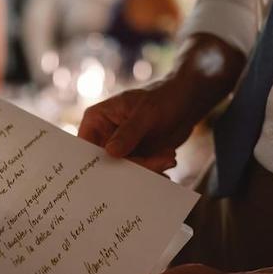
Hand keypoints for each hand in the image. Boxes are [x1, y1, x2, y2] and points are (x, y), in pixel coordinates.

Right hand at [78, 79, 199, 172]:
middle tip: (153, 167)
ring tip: (167, 158)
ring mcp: (120, 148)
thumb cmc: (163, 97)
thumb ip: (129, 132)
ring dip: (147, 169)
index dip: (94, 164)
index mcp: (97, 119)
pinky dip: (153, 171)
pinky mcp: (136, 157)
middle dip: (130, 168)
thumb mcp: (146, 113)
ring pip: (125, 171)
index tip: (110, 175)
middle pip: (106, 164)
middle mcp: (104, 135)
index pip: (86, 147)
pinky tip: (167, 162)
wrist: (186, 102)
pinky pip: (139, 172)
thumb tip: (110, 152)